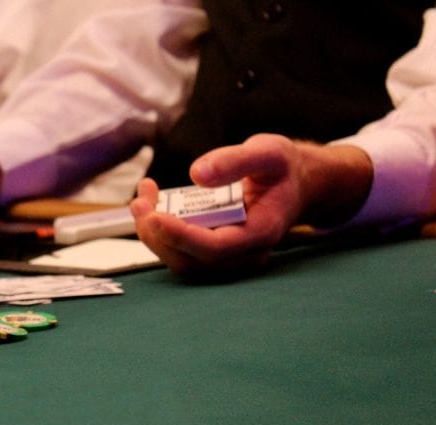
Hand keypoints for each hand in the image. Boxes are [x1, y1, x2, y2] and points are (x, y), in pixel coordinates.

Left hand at [130, 134, 371, 275]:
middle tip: (140, 201)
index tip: (154, 215)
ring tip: (143, 197)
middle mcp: (244, 254)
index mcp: (262, 232)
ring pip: (180, 259)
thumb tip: (197, 174)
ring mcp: (228, 257)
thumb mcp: (268, 152)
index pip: (215, 248)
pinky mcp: (213, 251)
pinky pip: (180, 250)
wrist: (295, 184)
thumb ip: (236, 161)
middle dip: (158, 235)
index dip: (182, 236)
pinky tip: (152, 201)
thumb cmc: (282, 169)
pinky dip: (160, 229)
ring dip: (153, 233)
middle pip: (191, 261)